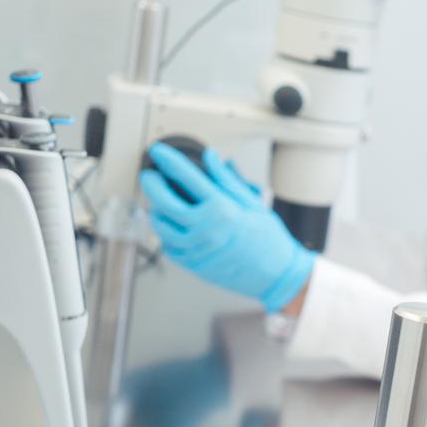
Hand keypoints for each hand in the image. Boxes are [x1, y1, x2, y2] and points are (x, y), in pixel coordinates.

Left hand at [139, 142, 314, 311]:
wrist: (276, 274)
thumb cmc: (268, 239)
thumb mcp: (252, 203)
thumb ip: (226, 180)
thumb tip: (211, 158)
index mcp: (222, 209)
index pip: (186, 177)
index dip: (168, 160)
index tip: (158, 151)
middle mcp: (206, 229)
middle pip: (164, 201)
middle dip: (151, 184)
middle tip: (150, 176)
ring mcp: (198, 249)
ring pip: (161, 226)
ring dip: (156, 211)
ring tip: (162, 204)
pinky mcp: (194, 265)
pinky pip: (168, 247)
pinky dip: (167, 234)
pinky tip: (175, 227)